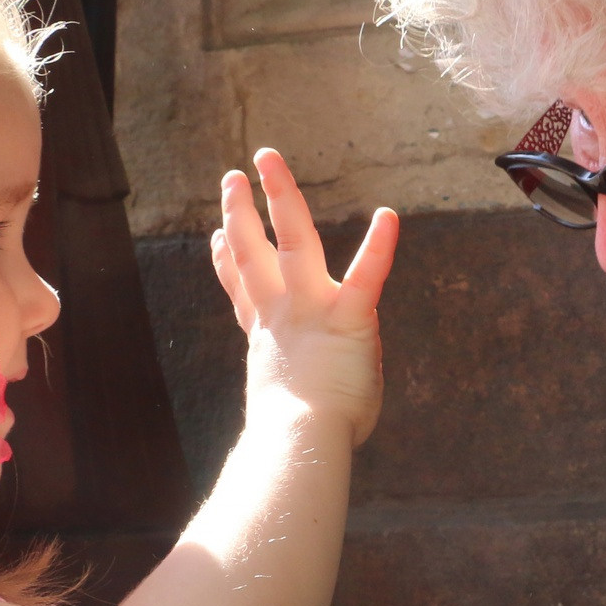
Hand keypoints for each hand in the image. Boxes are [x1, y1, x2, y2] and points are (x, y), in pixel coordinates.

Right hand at [211, 149, 398, 443]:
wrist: (300, 443)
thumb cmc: (302, 440)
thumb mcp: (290, 406)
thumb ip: (293, 389)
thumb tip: (294, 416)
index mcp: (269, 335)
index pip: (244, 291)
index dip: (227, 262)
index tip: (216, 237)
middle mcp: (283, 313)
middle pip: (252, 252)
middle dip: (240, 212)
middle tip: (231, 177)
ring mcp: (312, 308)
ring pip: (293, 240)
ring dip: (280, 197)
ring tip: (266, 161)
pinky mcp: (350, 316)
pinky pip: (368, 274)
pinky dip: (379, 246)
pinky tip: (389, 217)